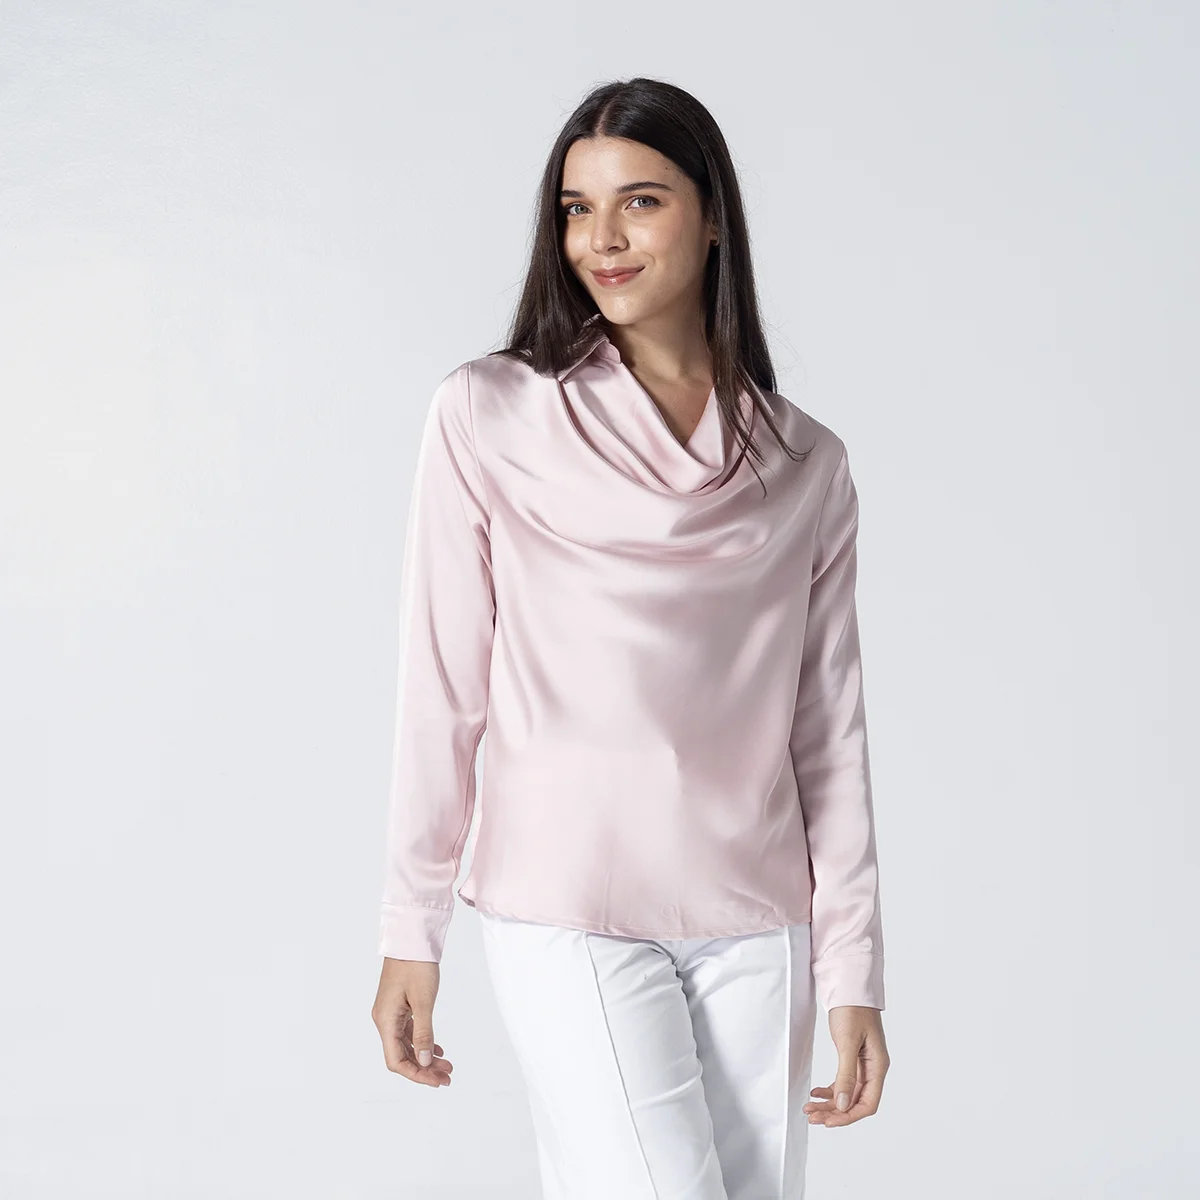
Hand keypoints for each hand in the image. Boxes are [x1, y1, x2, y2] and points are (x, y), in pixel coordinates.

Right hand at [372, 958, 454, 1086]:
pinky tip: (437, 1049)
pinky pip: (409, 1030)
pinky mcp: (399, 1004)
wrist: (412, 937)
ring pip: (406, 1044)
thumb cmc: (416, 965)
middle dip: (423, 1068)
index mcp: (385, 1020)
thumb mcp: (423, 1001)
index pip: (396, 1060)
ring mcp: (391, 1012)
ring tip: (447, 1066)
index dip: (416, 1074)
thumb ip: (423, 1033)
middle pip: (401, 1055)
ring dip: (425, 1056)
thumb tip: (423, 1062)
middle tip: (447, 1077)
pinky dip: (423, 1041)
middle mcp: (384, 1019)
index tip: (437, 1081)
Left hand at [803, 1004, 888, 1126]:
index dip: (848, 1116)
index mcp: (878, 1067)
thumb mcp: (848, 1042)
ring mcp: (863, 1064)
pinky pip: (842, 1082)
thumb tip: (842, 1105)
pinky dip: (829, 1090)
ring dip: (829, 1103)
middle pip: (855, 1101)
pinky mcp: (852, 1058)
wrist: (849, 987)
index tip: (828, 1122)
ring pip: (846, 1093)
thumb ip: (846, 1075)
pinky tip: (815, 1092)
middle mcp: (873, 1069)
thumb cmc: (852, 1009)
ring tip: (809, 1108)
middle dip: (834, 1112)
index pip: (868, 1103)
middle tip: (811, 1116)